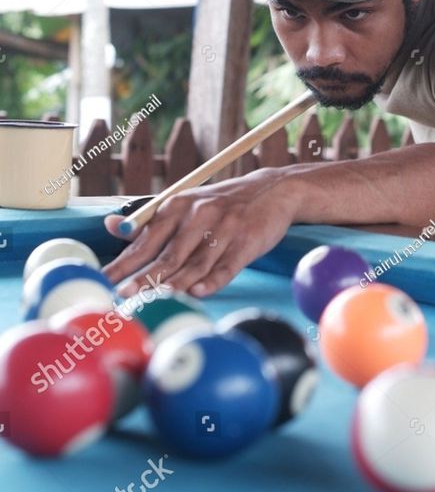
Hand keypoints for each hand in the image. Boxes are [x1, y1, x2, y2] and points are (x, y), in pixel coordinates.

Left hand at [102, 168, 297, 296]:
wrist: (272, 190)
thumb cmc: (221, 204)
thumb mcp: (185, 204)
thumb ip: (149, 220)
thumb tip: (110, 226)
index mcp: (178, 206)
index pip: (146, 238)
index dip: (125, 261)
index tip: (105, 279)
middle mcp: (199, 215)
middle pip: (168, 254)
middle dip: (144, 277)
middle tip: (123, 295)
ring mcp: (224, 228)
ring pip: (195, 264)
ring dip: (175, 284)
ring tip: (154, 300)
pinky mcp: (246, 242)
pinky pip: (226, 266)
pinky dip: (212, 280)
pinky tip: (197, 293)